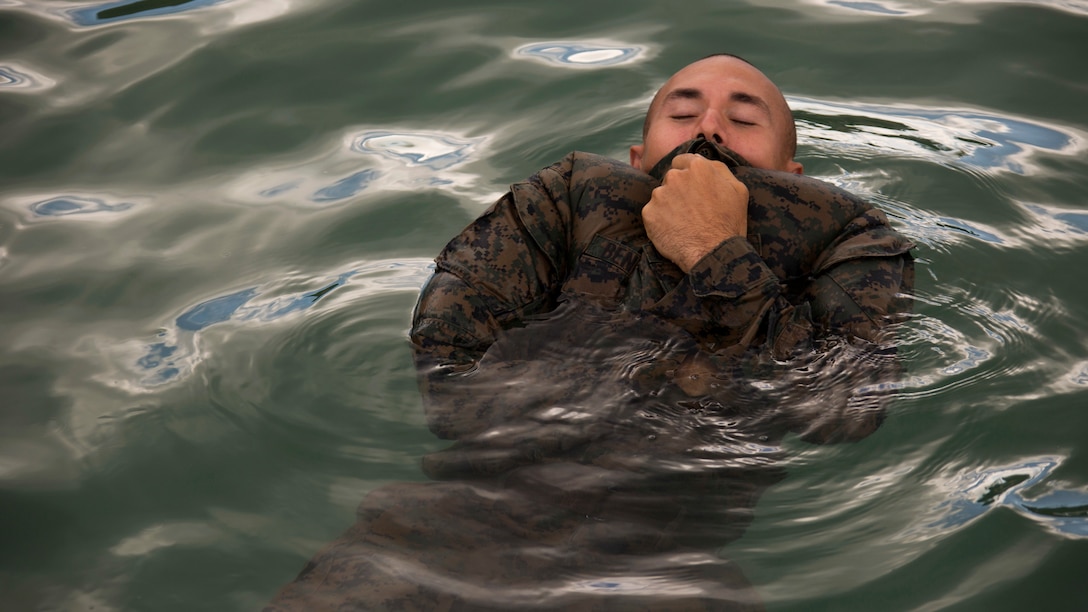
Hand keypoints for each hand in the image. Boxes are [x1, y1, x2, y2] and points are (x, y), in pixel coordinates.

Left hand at [641, 153, 748, 272]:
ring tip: (683, 222)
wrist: (712, 254)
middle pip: (671, 178)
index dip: (687, 173)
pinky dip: (660, 221)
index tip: (691, 187)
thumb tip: (707, 163)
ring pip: (661, 195)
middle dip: (678, 189)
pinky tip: (673, 231)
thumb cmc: (729, 224)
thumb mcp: (738, 190)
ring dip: (668, 205)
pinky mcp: (649, 213)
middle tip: (690, 209)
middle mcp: (675, 177)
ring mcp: (659, 195)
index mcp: (697, 167)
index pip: (683, 161)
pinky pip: (653, 213)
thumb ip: (719, 170)